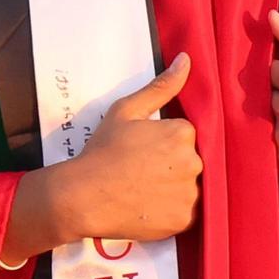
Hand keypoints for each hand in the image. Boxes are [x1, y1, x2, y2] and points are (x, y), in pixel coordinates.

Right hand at [1, 54, 201, 259]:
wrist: (83, 197)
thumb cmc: (102, 151)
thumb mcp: (126, 111)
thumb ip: (161, 86)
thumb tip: (186, 59)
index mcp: (183, 132)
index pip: (184, 135)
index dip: (161, 142)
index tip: (141, 151)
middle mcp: (194, 162)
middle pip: (189, 160)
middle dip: (170, 165)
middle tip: (140, 172)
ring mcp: (191, 193)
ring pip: (189, 187)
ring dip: (173, 188)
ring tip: (143, 191)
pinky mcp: (185, 220)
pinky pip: (186, 213)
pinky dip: (171, 210)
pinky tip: (149, 206)